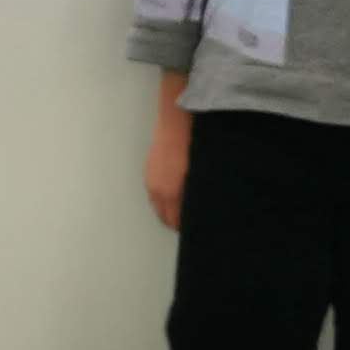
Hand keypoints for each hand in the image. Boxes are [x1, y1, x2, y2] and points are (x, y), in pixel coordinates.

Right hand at [143, 109, 191, 231]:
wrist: (176, 122)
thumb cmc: (191, 145)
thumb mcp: (200, 173)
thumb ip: (196, 193)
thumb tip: (201, 205)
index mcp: (170, 193)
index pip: (173, 221)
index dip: (183, 227)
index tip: (192, 227)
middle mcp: (157, 189)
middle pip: (163, 216)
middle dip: (174, 221)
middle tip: (187, 221)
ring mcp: (151, 179)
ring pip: (157, 204)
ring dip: (166, 209)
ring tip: (181, 206)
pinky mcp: (149, 169)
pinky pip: (154, 191)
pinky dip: (162, 196)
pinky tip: (173, 189)